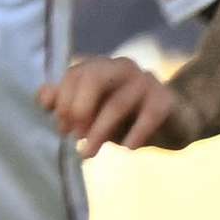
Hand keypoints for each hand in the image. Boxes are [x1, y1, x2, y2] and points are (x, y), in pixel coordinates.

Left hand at [39, 55, 198, 158]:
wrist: (175, 120)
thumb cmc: (125, 117)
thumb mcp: (93, 112)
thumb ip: (66, 104)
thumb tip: (44, 98)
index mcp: (100, 66)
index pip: (75, 75)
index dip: (64, 101)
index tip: (61, 129)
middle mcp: (121, 67)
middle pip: (94, 78)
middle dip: (79, 109)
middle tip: (74, 137)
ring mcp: (146, 80)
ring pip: (117, 103)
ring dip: (100, 131)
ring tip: (88, 153)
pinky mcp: (166, 99)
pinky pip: (149, 115)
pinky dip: (135, 133)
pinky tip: (127, 148)